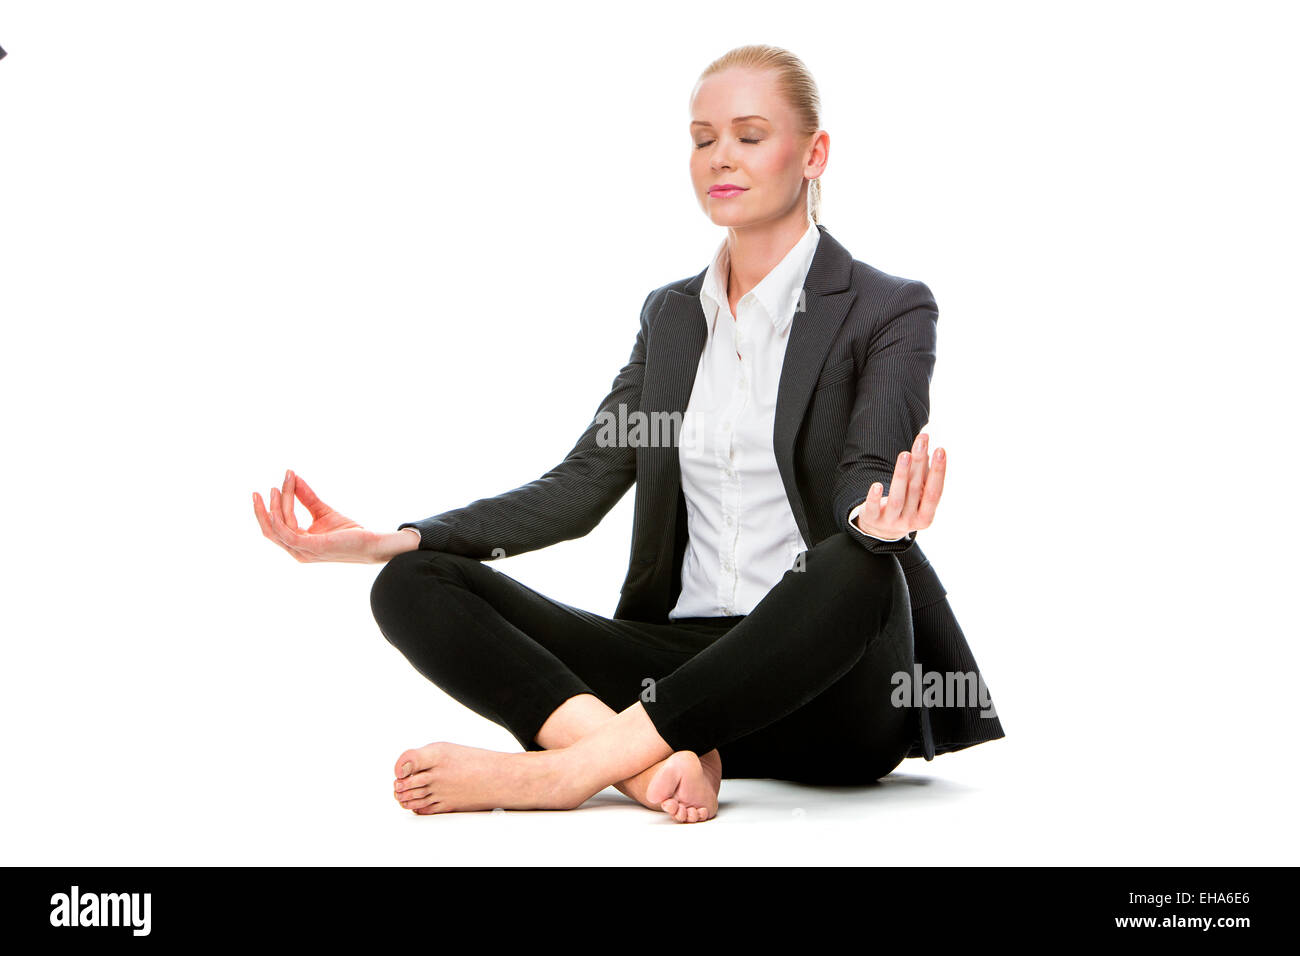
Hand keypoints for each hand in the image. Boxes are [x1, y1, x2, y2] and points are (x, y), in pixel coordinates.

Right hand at [252, 469, 411, 563]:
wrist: (371, 543)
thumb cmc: (349, 531)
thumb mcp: (322, 511)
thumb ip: (306, 497)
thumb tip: (293, 477)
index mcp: (299, 545)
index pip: (278, 525)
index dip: (275, 504)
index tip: (281, 481)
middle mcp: (297, 551)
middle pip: (271, 528)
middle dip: (262, 510)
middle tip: (260, 491)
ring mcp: (303, 551)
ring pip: (278, 527)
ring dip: (274, 507)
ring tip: (275, 488)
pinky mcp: (312, 547)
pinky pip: (287, 532)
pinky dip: (279, 516)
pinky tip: (279, 501)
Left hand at [853, 432, 944, 538]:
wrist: (883, 530)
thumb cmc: (905, 506)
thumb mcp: (916, 494)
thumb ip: (922, 474)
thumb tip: (926, 448)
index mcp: (926, 516)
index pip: (935, 492)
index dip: (938, 472)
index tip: (940, 450)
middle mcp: (910, 521)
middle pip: (916, 489)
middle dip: (919, 464)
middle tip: (922, 442)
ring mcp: (891, 522)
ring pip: (897, 498)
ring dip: (901, 475)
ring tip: (905, 454)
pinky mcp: (873, 519)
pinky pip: (874, 509)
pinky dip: (875, 497)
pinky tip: (877, 484)